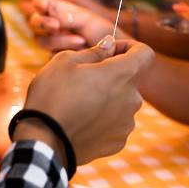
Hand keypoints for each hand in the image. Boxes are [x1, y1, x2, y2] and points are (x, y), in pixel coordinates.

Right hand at [20, 38, 152, 165]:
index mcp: (122, 74)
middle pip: (129, 80)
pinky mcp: (118, 142)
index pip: (145, 54)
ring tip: (80, 103)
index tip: (110, 51)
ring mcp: (126, 123)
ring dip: (108, 98)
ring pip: (122, 102)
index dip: (129, 48)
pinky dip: (103, 119)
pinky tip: (82, 121)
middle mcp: (132, 99)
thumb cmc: (53, 94)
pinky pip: (115, 123)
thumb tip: (109, 45)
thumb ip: (95, 52)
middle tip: (83, 79)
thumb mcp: (66, 61)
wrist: (44, 140)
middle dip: (111, 75)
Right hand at [23, 0, 117, 51]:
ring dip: (59, 39)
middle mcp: (51, 25)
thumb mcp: (85, 18)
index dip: (38, 2)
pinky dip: (65, 51)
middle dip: (43, 22)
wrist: (114, 54)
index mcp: (58, 10)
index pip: (40, 2)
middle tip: (55, 25)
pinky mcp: (54, 58)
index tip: (41, 3)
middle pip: (35, 22)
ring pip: (41, 39)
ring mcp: (52, 42)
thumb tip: (44, 6)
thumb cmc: (101, 32)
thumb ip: (64, 13)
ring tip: (81, 40)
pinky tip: (81, 50)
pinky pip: (50, 55)